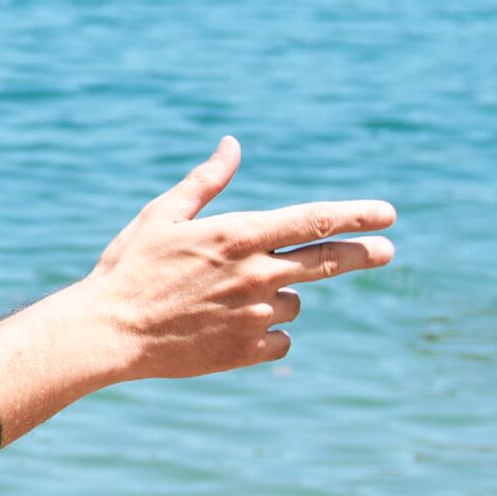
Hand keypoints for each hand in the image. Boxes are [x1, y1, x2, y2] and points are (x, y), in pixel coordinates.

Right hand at [66, 138, 394, 381]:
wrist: (108, 332)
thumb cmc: (130, 267)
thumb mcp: (163, 215)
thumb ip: (206, 182)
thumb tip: (232, 145)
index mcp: (237, 235)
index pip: (313, 220)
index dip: (355, 215)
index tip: (388, 214)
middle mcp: (254, 274)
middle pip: (329, 261)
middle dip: (364, 252)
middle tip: (387, 250)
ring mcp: (254, 316)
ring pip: (296, 302)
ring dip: (281, 295)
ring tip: (233, 298)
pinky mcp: (246, 350)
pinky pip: (281, 340)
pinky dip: (268, 333)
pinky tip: (233, 328)